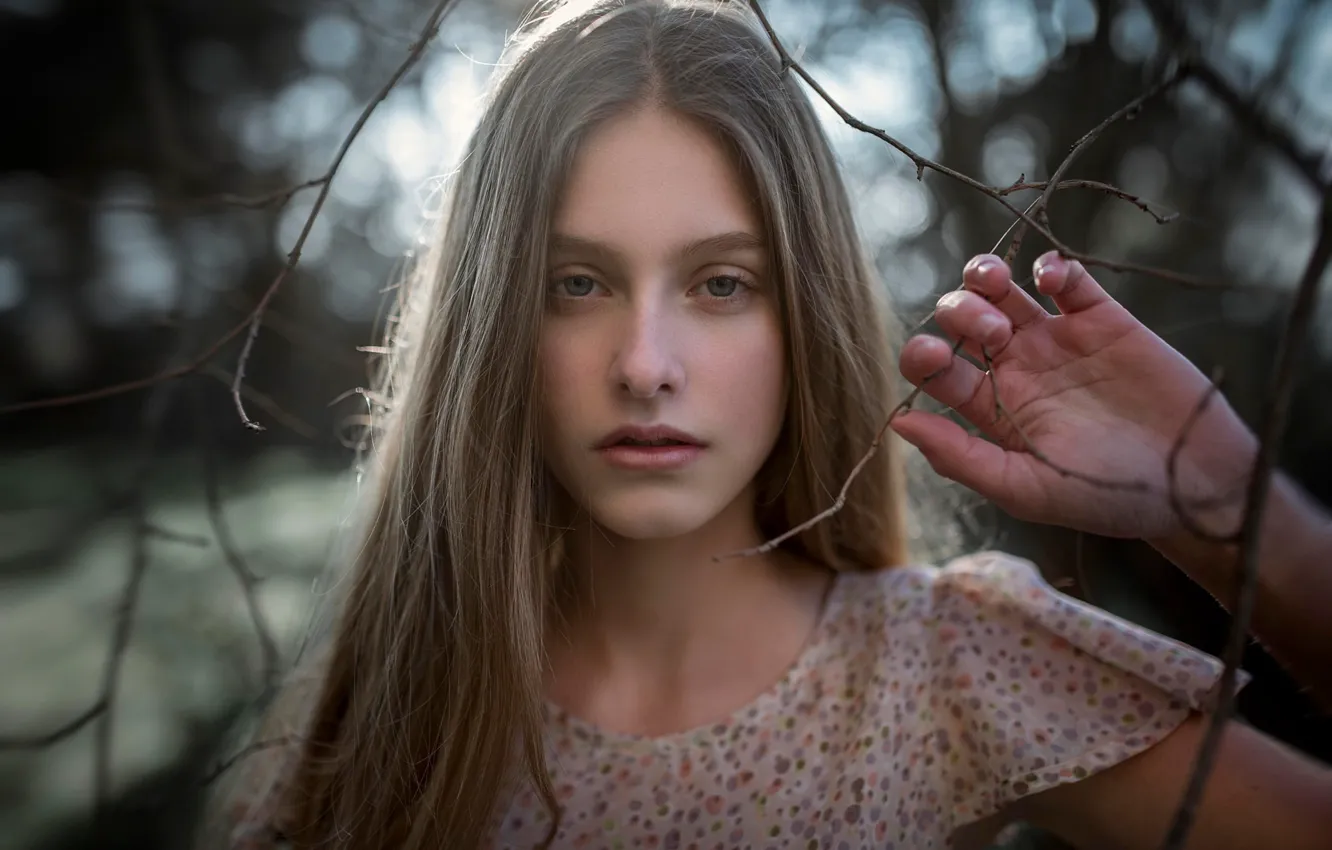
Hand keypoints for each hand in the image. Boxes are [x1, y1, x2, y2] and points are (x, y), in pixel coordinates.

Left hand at [891, 252, 1257, 539]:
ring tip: (999, 285)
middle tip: (992, 332)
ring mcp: (1058, 341)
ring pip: (1002, 289)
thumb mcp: (1026, 488)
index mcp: (990, 409)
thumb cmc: (1106, 497)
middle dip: (959, 312)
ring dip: (987, 276)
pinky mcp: (1104, 320)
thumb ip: (960, 457)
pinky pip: (1067, 279)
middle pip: (961, 320)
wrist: (1193, 483)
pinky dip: (1052, 267)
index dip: (923, 353)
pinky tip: (1053, 279)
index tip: (936, 356)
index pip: (936, 369)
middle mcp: (1017, 369)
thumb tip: (898, 423)